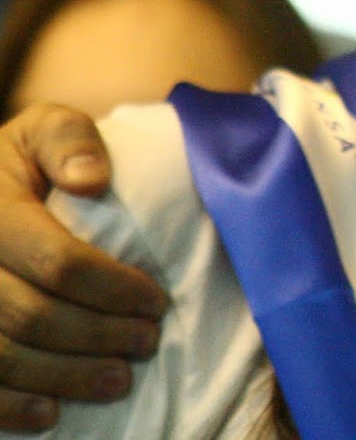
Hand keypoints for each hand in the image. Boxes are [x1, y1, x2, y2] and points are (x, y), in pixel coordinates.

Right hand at [0, 104, 167, 430]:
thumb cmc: (21, 162)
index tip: (156, 301)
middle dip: (97, 335)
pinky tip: (51, 412)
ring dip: (64, 377)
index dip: (112, 287)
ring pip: (2, 357)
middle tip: (146, 342)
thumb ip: (69, 139)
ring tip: (117, 380)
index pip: (56, 262)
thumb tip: (93, 178)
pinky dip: (11, 407)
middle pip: (31, 316)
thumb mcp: (43, 128)